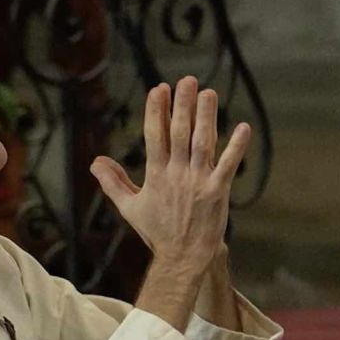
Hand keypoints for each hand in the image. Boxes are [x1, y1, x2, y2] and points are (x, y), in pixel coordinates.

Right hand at [92, 76, 249, 268]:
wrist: (182, 259)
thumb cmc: (158, 232)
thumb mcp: (130, 207)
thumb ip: (113, 182)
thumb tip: (95, 162)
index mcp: (156, 175)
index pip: (154, 136)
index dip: (157, 111)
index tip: (160, 89)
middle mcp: (176, 174)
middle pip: (179, 133)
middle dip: (183, 105)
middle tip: (187, 80)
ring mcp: (198, 182)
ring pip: (202, 143)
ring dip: (206, 117)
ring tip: (208, 93)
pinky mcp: (218, 192)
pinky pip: (229, 165)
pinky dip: (236, 147)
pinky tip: (244, 127)